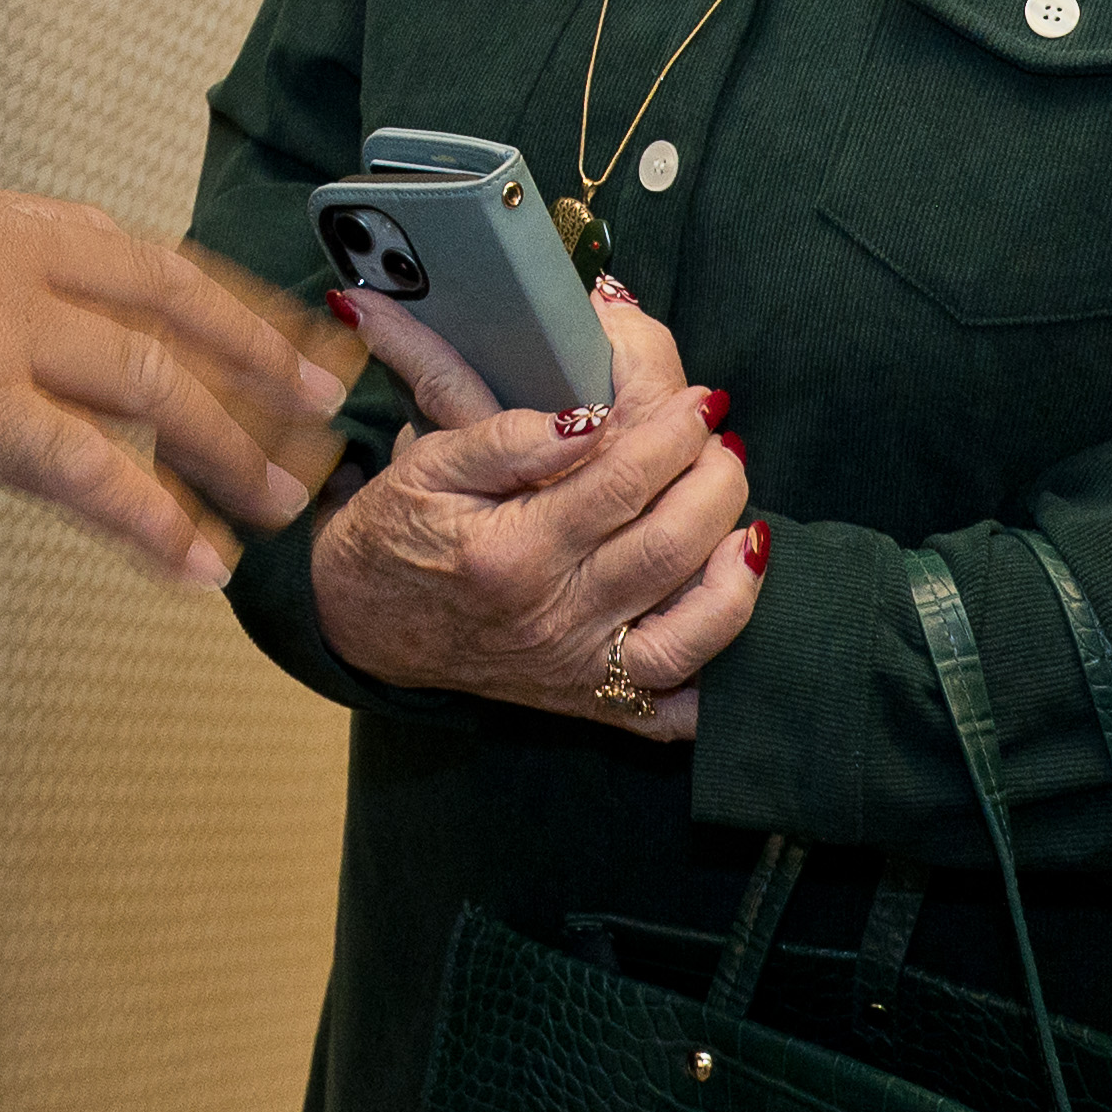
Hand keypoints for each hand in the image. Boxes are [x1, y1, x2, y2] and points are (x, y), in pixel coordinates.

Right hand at [0, 170, 348, 588]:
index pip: (138, 258)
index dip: (223, 299)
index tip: (283, 332)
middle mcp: (12, 262)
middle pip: (170, 311)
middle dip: (258, 362)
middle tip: (320, 408)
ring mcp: (1, 332)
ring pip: (152, 384)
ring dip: (226, 446)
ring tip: (279, 502)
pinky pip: (88, 469)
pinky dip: (149, 517)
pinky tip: (195, 561)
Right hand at [312, 278, 765, 737]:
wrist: (365, 624)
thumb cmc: (400, 531)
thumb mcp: (429, 465)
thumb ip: (507, 438)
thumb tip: (588, 419)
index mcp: (511, 552)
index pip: (620, 483)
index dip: (674, 434)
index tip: (701, 400)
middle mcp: (552, 618)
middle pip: (668, 549)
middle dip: (717, 485)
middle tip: (725, 442)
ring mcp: (577, 669)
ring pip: (691, 634)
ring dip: (736, 576)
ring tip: (747, 523)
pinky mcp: (591, 701)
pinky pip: (676, 711)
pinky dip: (719, 680)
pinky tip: (728, 617)